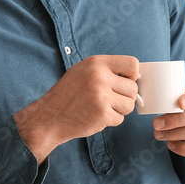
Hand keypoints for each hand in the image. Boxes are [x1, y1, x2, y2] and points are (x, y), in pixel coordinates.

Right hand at [15, 55, 139, 162]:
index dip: (133, 75)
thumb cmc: (68, 94)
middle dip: (125, 97)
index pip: (133, 64)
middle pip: (133, 88)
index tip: (124, 82)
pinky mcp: (102, 114)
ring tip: (103, 108)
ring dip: (119, 110)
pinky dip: (111, 120)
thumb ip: (106, 70)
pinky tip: (96, 116)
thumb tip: (135, 76)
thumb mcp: (83, 71)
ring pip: (129, 105)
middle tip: (110, 100)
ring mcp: (101, 96)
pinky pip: (120, 118)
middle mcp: (99, 77)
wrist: (50, 116)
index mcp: (96, 63)